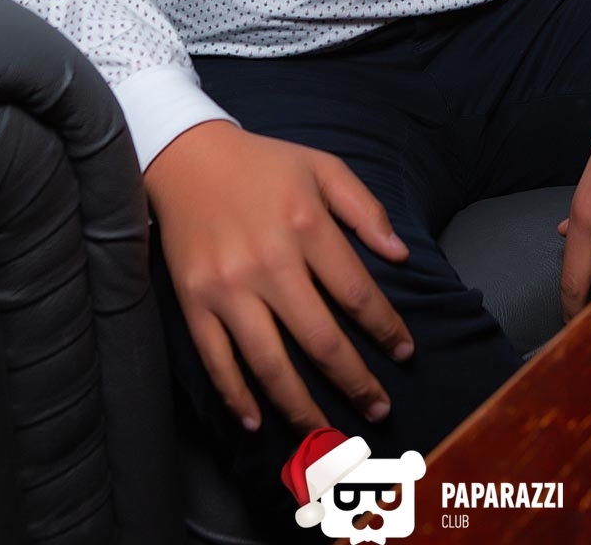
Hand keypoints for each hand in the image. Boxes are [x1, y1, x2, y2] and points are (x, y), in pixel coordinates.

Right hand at [145, 120, 415, 435]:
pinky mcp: (193, 302)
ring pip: (270, 363)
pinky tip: (258, 422)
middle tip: (379, 409)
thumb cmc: (264, 164)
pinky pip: (217, 361)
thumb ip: (365, 208)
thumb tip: (401, 256)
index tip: (404, 352)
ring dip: (302, 407)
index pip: (357, 294)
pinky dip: (236, 397)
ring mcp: (227, 287)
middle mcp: (268, 262)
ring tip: (328, 433)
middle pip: (320, 340)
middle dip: (356, 382)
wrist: (186, 156)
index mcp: (306, 225)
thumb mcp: (322, 166)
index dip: (385, 329)